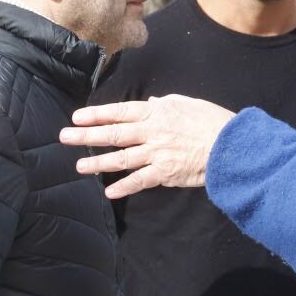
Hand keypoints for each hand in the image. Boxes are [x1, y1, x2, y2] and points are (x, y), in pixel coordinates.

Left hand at [60, 95, 236, 198]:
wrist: (231, 145)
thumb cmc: (213, 122)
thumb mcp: (188, 104)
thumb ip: (166, 104)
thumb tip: (152, 102)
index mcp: (157, 113)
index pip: (120, 112)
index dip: (97, 114)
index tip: (77, 117)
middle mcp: (152, 132)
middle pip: (114, 134)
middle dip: (87, 136)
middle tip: (65, 137)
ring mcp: (157, 153)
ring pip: (121, 158)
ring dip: (98, 163)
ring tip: (79, 166)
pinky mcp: (166, 173)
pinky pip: (140, 181)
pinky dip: (124, 187)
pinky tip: (109, 192)